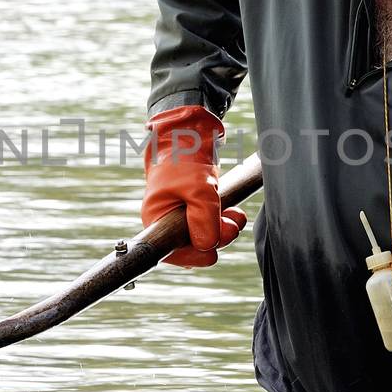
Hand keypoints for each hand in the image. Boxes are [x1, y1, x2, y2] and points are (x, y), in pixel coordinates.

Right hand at [142, 105, 246, 267]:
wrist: (189, 133)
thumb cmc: (184, 158)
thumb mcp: (198, 189)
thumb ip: (203, 220)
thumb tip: (207, 246)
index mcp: (156, 218)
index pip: (171, 252)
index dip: (192, 257)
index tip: (212, 255)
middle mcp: (167, 220)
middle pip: (192, 246)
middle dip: (215, 238)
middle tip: (231, 227)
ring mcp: (183, 215)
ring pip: (206, 235)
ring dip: (224, 229)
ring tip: (235, 216)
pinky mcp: (196, 208)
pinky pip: (212, 223)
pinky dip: (225, 220)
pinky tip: (234, 212)